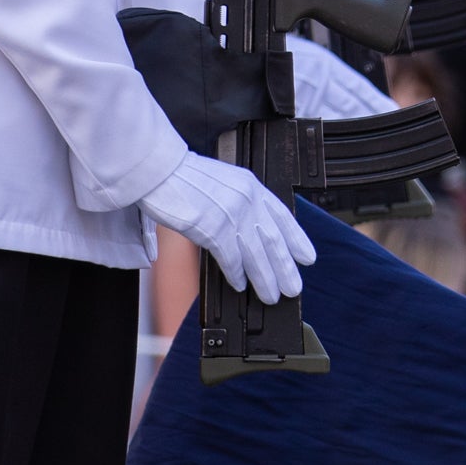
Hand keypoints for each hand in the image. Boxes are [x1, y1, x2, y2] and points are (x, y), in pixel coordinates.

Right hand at [139, 155, 314, 302]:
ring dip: (264, 278)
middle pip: (273, 240)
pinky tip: (240, 285)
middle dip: (285, 267)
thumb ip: (239, 201)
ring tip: (271, 295)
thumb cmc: (182, 175)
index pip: (283, 216)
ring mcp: (231, 214)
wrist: (159, 169)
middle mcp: (247, 199)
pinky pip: (230, 258)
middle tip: (293, 287)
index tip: (307, 257)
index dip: (297, 239)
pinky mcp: (213, 228)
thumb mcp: (223, 181)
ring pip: (256, 253)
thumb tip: (248, 228)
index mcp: (251, 186)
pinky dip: (236, 273)